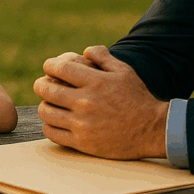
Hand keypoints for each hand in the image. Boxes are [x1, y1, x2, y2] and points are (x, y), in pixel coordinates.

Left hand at [33, 45, 168, 159]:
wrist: (152, 130)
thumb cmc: (137, 97)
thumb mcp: (124, 71)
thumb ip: (102, 57)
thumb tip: (84, 50)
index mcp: (95, 82)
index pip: (59, 68)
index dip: (49, 65)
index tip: (49, 67)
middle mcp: (86, 102)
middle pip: (46, 89)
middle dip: (41, 84)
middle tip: (43, 84)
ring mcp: (83, 124)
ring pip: (46, 112)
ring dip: (44, 105)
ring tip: (49, 103)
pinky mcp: (82, 143)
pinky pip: (52, 133)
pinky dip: (49, 126)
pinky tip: (55, 122)